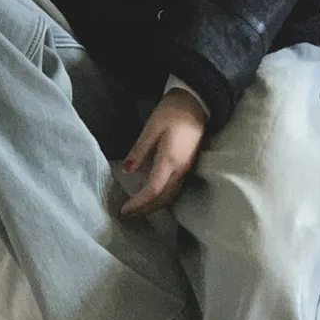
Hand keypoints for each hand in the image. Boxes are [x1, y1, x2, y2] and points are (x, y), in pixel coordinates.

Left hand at [120, 88, 207, 217]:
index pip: (153, 190)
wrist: (196, 104)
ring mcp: (185, 170)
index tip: (123, 209)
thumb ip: (139, 150)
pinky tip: (151, 199)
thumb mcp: (151, 128)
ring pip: (170, 197)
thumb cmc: (172, 112)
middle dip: (144, 210)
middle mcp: (180, 170)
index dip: (138, 203)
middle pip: (162, 199)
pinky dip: (161, 199)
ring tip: (136, 210)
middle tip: (125, 215)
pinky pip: (174, 191)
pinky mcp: (187, 167)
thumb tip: (126, 170)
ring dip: (153, 207)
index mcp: (170, 160)